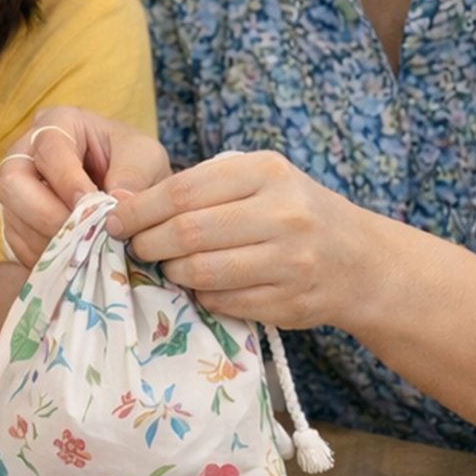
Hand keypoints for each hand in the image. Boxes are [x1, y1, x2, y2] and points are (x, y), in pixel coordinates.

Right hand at [0, 107, 171, 267]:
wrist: (129, 187)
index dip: (66, 178)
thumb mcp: (146, 157)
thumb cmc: (134, 162)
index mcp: (58, 123)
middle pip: (11, 180)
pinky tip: (74, 259)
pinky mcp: (16, 220)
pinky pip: (16, 242)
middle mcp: (25, 152)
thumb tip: (117, 203)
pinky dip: (44, 255)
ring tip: (83, 251)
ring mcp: (16, 188)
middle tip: (79, 234)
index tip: (92, 205)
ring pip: (11, 214)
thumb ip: (134, 175)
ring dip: (46, 238)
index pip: (48, 147)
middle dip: (44, 212)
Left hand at [105, 150, 389, 330]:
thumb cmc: (293, 211)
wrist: (361, 261)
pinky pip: (223, 302)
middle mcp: (284, 215)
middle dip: (148, 243)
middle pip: (187, 233)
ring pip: (201, 272)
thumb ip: (202, 186)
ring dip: (172, 272)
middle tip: (136, 246)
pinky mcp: (291, 302)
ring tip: (168, 266)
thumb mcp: (259, 180)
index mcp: (267, 173)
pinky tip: (204, 286)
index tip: (115, 220)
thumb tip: (127, 204)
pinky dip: (202, 296)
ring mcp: (291, 262)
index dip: (139, 209)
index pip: (183, 191)